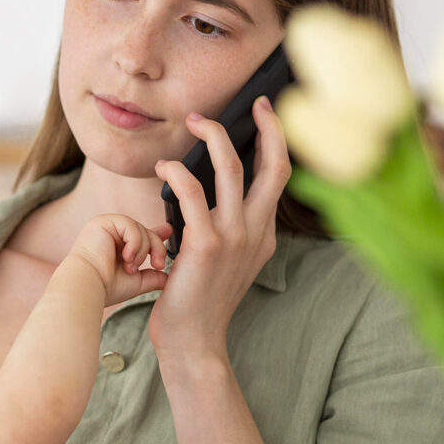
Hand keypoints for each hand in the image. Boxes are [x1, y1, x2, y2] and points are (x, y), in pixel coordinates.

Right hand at [69, 214, 171, 306]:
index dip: (155, 233)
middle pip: (145, 231)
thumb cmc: (106, 287)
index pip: (139, 234)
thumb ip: (151, 277)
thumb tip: (167, 278)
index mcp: (115, 246)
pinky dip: (135, 243)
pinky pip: (130, 225)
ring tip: (130, 267)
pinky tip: (126, 257)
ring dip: (142, 251)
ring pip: (140, 229)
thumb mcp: (135, 281)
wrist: (87, 286)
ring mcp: (105, 226)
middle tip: (158, 265)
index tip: (168, 230)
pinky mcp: (103, 222)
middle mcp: (109, 234)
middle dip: (156, 248)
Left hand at [149, 96, 291, 362]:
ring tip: (194, 122)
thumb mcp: (225, 261)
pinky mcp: (205, 245)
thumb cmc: (199, 302)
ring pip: (231, 168)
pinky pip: (192, 193)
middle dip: (267, 126)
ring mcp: (234, 237)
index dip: (275, 140)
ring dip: (212, 137)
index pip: (278, 176)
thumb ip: (226, 230)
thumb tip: (209, 199)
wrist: (194, 341)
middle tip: (250, 102)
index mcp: (263, 234)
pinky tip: (165, 167)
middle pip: (273, 165)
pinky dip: (178, 172)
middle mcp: (256, 232)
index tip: (264, 112)